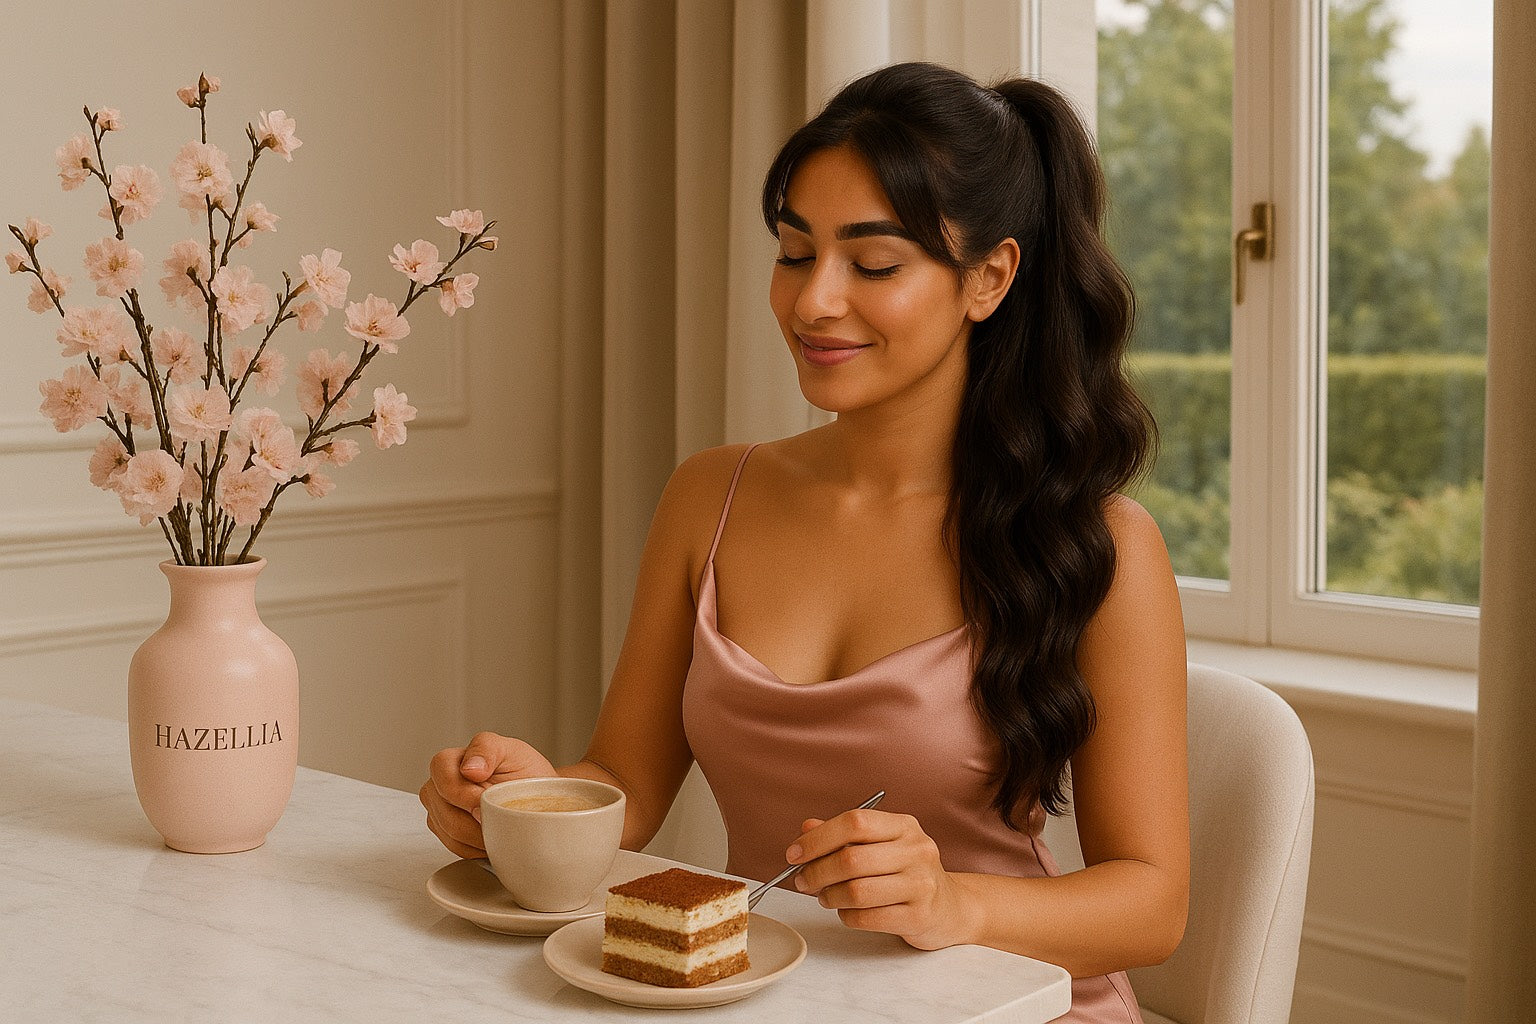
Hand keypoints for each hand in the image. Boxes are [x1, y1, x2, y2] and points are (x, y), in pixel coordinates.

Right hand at [418, 732, 556, 857]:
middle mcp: (438, 785)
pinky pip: (456, 847)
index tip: (486, 799)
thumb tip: (469, 768)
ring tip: (501, 827)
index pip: (442, 777)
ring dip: (479, 836)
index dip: (463, 794)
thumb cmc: (522, 772)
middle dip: (476, 820)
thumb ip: (487, 749)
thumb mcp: (512, 750)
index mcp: (450, 761)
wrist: (535, 797)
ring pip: (449, 833)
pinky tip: (493, 836)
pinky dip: (477, 847)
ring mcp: (440, 810)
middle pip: (444, 811)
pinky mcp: (446, 832)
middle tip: (501, 818)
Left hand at [785, 808, 973, 949]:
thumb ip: (844, 836)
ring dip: (829, 897)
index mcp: (904, 826)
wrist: (951, 908)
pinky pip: (867, 918)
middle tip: (803, 881)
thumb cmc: (907, 874)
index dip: (818, 838)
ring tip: (824, 897)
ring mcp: (921, 884)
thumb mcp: (881, 846)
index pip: (855, 822)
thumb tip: (806, 828)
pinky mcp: (919, 916)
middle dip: (816, 872)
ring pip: (856, 891)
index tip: (795, 853)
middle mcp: (916, 850)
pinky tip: (847, 912)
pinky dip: (846, 916)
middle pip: (851, 859)